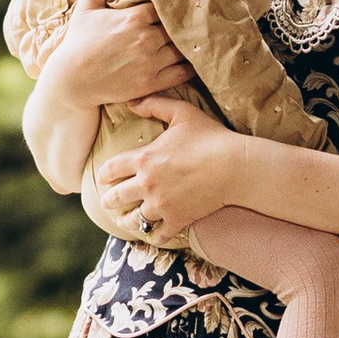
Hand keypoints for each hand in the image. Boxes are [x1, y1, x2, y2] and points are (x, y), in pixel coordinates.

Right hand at [46, 0, 191, 109]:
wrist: (72, 81)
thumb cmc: (78, 42)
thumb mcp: (86, 8)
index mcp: (133, 18)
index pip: (165, 6)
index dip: (172, 6)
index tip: (178, 5)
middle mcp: (146, 39)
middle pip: (178, 27)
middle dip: (182, 24)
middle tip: (193, 21)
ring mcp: (150, 62)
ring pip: (183, 49)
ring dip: (188, 44)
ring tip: (195, 39)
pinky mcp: (152, 83)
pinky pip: (182, 73)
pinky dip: (191, 67)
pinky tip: (194, 61)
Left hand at [95, 92, 263, 241]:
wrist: (235, 166)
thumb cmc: (210, 137)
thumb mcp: (182, 113)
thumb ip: (154, 104)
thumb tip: (131, 101)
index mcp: (144, 159)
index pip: (110, 169)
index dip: (104, 175)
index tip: (103, 179)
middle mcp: (147, 184)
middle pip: (115, 197)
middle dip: (108, 200)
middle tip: (107, 202)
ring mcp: (162, 204)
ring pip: (133, 220)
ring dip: (126, 220)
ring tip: (124, 220)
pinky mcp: (178, 219)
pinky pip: (158, 235)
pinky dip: (152, 236)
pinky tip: (150, 234)